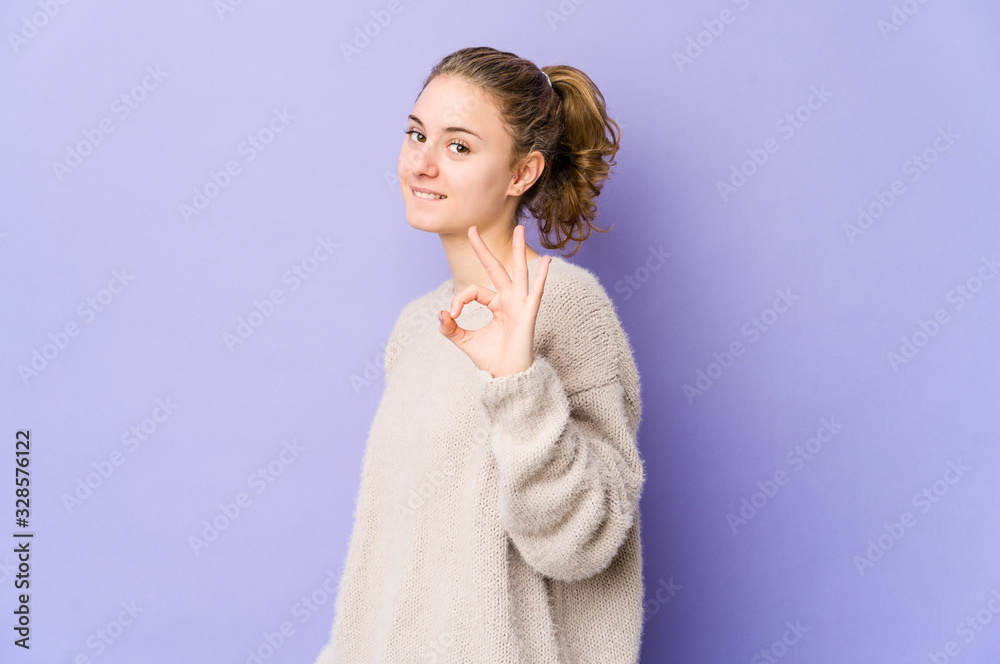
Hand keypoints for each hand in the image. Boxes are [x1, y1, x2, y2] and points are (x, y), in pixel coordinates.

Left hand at [438, 225, 550, 377]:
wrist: (506, 378)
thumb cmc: (491, 360)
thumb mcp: (465, 341)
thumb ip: (451, 328)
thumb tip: (441, 313)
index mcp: (496, 304)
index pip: (474, 290)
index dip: (460, 298)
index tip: (453, 315)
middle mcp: (509, 300)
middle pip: (496, 269)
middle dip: (483, 250)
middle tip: (472, 228)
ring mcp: (520, 305)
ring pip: (518, 272)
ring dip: (519, 250)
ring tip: (519, 229)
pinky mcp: (528, 315)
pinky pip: (536, 293)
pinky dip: (542, 277)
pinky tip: (547, 262)